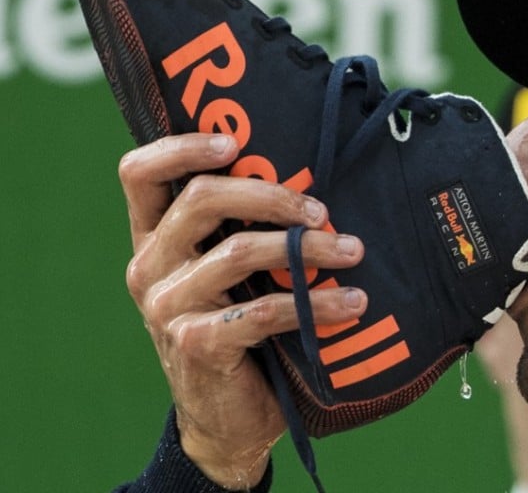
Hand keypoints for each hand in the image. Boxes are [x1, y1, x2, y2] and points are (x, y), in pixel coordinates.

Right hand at [119, 133, 367, 488]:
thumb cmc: (242, 330)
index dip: (181, 147)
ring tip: (353, 253)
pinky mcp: (195, 344)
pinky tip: (352, 304)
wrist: (228, 419)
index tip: (234, 142)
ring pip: (238, 252)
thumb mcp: (233, 275)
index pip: (140, 174)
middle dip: (271, 194)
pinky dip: (315, 305)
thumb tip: (315, 180)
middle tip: (323, 210)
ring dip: (306, 249)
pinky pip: (262, 311)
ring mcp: (167, 307)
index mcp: (155, 239)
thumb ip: (243, 230)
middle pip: (200, 199)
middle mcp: (150, 266)